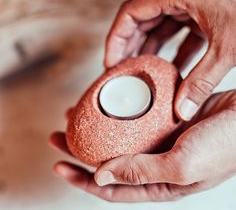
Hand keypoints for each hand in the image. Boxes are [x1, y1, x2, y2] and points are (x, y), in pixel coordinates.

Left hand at [50, 90, 235, 201]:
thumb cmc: (224, 145)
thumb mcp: (183, 166)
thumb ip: (142, 172)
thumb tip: (100, 177)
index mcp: (158, 182)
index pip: (111, 186)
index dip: (82, 178)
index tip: (59, 164)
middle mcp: (154, 162)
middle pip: (108, 159)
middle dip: (80, 151)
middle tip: (58, 136)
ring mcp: (156, 139)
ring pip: (117, 137)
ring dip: (95, 129)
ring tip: (74, 117)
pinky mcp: (161, 120)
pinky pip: (132, 119)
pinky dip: (116, 114)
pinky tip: (105, 105)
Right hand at [104, 0, 235, 120]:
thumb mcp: (228, 47)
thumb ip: (202, 81)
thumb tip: (182, 111)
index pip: (130, 14)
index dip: (116, 39)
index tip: (111, 62)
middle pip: (140, 22)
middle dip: (129, 48)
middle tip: (123, 72)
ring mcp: (191, 5)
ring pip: (158, 28)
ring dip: (150, 51)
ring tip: (142, 74)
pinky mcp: (203, 15)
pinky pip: (179, 33)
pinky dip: (173, 51)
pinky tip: (172, 70)